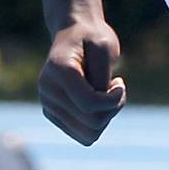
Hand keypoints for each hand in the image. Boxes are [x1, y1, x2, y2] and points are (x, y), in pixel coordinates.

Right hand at [38, 20, 126, 144]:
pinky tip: (99, 102)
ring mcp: (48, 104)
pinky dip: (97, 123)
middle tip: (117, 87)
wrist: (74, 33)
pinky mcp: (53, 114)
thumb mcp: (104, 46)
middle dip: (112, 108)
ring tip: (109, 95)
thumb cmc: (92, 37)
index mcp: (58, 69)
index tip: (120, 82)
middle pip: (91, 122)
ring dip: (106, 118)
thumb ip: (102, 76)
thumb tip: (98, 108)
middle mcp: (48, 89)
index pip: (89, 103)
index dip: (113, 100)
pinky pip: (83, 135)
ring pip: (88, 135)